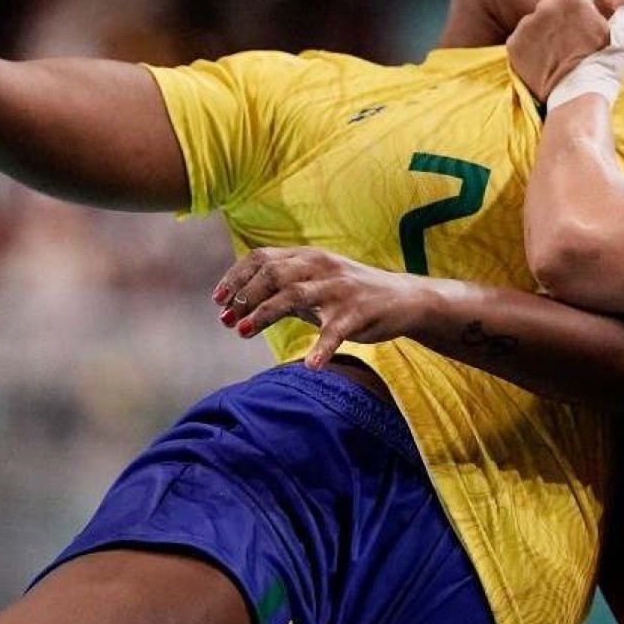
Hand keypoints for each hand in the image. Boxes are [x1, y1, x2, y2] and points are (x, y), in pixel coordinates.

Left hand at [212, 248, 432, 369]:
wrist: (404, 298)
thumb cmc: (352, 293)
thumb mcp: (315, 284)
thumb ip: (282, 290)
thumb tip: (239, 307)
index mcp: (308, 257)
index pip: (262, 257)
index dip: (236, 277)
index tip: (218, 300)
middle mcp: (321, 266)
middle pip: (273, 273)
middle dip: (245, 296)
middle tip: (228, 321)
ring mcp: (340, 289)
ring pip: (295, 294)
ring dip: (265, 313)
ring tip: (244, 332)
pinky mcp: (358, 313)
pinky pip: (335, 331)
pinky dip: (321, 348)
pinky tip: (310, 366)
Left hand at [507, 0, 623, 100]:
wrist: (577, 97)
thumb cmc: (606, 64)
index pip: (581, 1)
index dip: (589, 18)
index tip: (592, 36)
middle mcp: (544, 5)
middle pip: (557, 10)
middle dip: (567, 24)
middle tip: (577, 48)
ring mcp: (526, 25)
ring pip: (540, 25)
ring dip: (550, 36)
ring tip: (562, 57)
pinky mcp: (513, 45)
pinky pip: (525, 41)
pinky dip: (534, 50)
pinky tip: (547, 63)